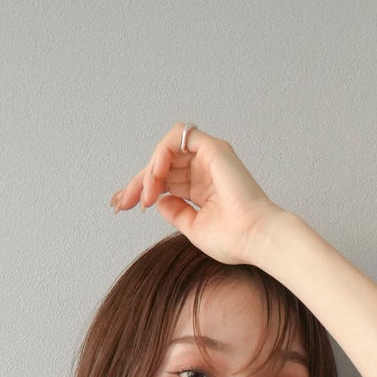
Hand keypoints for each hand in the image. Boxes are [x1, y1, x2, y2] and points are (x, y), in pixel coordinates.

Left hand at [110, 125, 283, 265]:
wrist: (254, 238)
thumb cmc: (233, 239)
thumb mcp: (193, 228)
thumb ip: (176, 212)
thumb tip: (159, 200)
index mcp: (202, 188)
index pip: (165, 180)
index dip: (142, 189)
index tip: (122, 205)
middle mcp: (205, 169)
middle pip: (162, 165)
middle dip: (138, 182)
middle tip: (122, 202)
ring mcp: (209, 157)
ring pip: (166, 150)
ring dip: (149, 171)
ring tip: (144, 196)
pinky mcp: (213, 148)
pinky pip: (179, 137)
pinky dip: (162, 154)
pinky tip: (155, 177)